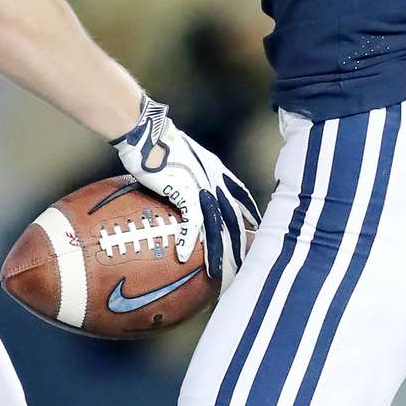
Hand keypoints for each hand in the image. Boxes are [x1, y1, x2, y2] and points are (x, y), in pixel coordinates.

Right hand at [112, 96, 259, 291]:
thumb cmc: (158, 140)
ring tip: (220, 274)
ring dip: (219, 252)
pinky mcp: (185, 192)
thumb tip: (187, 179)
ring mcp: (202, 187)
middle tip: (244, 267)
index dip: (250, 214)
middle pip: (234, 218)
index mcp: (216, 168)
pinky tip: (184, 255)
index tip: (257, 228)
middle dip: (240, 245)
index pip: (241, 195)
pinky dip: (188, 239)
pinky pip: (191, 223)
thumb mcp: (186, 153)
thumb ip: (193, 169)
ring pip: (217, 227)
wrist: (147, 132)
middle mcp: (215, 179)